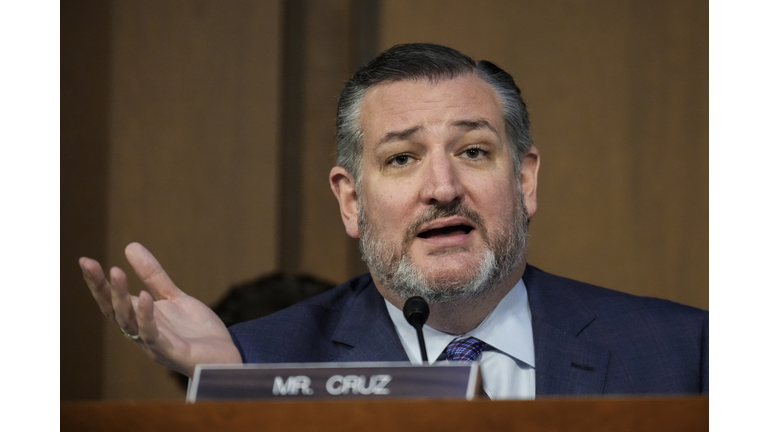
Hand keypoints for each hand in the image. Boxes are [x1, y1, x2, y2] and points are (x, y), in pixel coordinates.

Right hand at [80, 242, 241, 376]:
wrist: (225, 355)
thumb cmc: (196, 331)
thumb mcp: (173, 297)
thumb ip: (153, 276)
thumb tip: (129, 246)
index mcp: (139, 320)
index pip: (112, 301)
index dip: (97, 282)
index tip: (85, 260)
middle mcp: (140, 333)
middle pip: (114, 310)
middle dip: (101, 288)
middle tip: (90, 264)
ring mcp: (154, 344)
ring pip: (129, 322)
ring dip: (121, 298)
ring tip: (116, 272)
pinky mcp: (171, 352)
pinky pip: (153, 335)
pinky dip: (146, 317)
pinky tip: (144, 297)